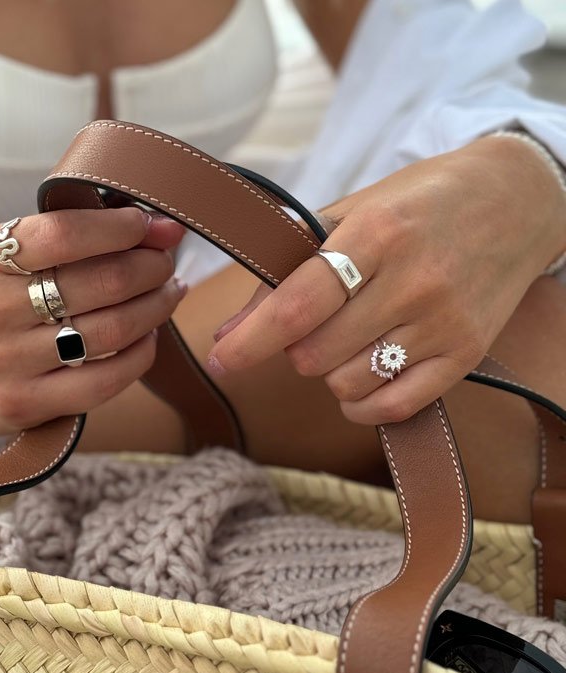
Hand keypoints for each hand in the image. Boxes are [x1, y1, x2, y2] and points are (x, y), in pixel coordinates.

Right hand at [0, 207, 185, 453]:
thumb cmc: (10, 305)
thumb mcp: (20, 260)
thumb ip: (79, 237)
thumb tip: (162, 228)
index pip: (65, 234)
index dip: (122, 228)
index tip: (155, 227)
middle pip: (103, 283)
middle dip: (151, 267)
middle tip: (166, 263)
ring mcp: (6, 362)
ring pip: (111, 331)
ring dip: (155, 308)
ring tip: (168, 294)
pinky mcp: (25, 402)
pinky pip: (106, 379)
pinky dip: (142, 353)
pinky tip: (149, 336)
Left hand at [208, 135, 565, 424]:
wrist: (518, 200)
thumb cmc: (416, 204)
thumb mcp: (347, 216)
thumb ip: (284, 272)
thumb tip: (229, 333)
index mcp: (376, 234)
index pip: (298, 305)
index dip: (250, 341)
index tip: (221, 360)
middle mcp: (414, 281)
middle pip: (314, 355)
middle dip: (295, 347)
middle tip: (313, 322)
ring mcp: (444, 323)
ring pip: (346, 384)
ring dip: (329, 370)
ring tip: (349, 336)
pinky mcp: (467, 355)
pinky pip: (392, 407)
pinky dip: (362, 402)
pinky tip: (363, 375)